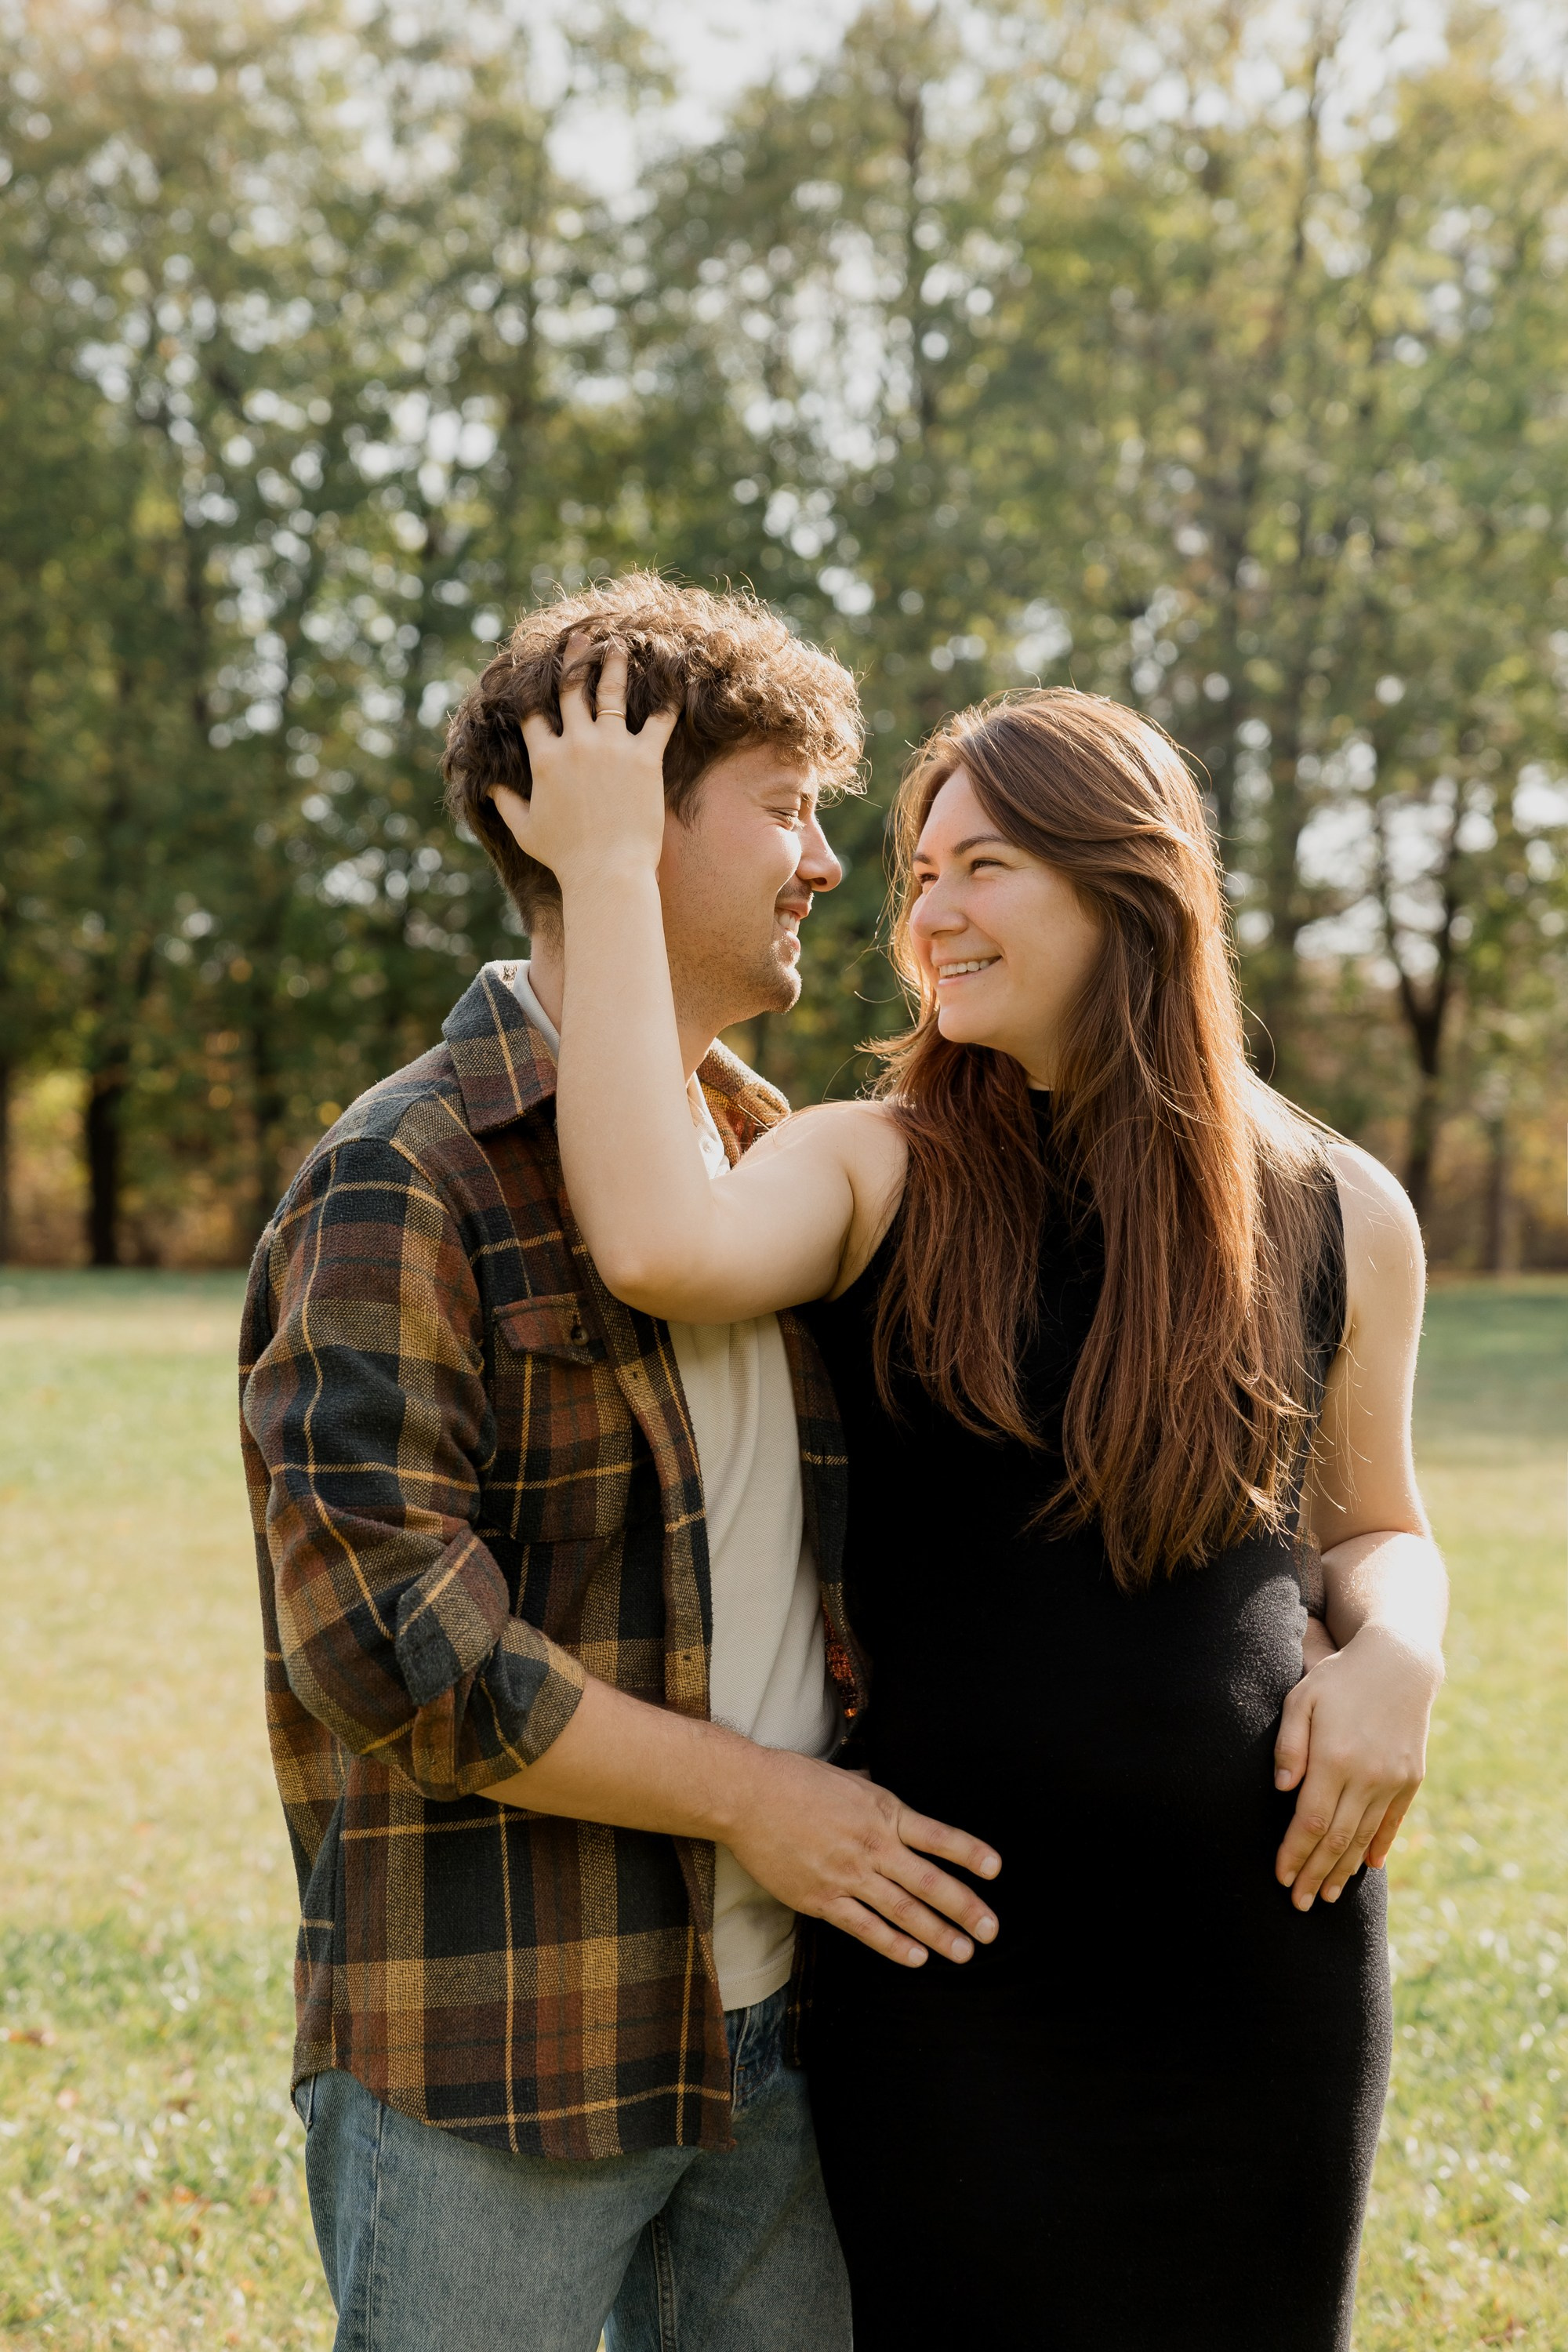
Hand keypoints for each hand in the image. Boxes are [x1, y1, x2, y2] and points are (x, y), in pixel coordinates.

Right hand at [491, 637, 675, 892]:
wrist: (607, 872)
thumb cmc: (565, 857)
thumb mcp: (525, 830)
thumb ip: (506, 803)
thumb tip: (490, 787)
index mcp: (545, 758)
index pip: (534, 714)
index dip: (534, 692)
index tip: (537, 675)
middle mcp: (576, 744)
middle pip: (572, 690)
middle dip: (574, 660)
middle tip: (581, 637)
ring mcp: (612, 748)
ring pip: (611, 694)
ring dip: (613, 665)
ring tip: (617, 644)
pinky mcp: (645, 759)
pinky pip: (659, 721)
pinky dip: (667, 702)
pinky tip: (673, 681)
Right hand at [725, 1746, 1000, 1968]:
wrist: (748, 1797)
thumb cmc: (796, 1780)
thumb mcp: (849, 1780)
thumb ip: (878, 1799)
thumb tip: (896, 1806)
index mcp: (882, 1812)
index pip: (937, 1837)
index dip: (969, 1853)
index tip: (996, 1869)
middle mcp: (872, 1846)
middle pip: (929, 1882)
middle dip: (965, 1908)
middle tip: (991, 1930)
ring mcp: (847, 1875)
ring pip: (903, 1911)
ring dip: (937, 1934)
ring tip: (963, 1952)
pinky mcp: (822, 1899)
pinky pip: (864, 1927)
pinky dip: (893, 1944)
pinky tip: (915, 1957)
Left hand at [1273, 1621, 1442, 1909]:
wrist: (1399, 1664)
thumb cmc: (1338, 1679)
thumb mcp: (1301, 1698)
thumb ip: (1288, 1745)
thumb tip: (1283, 1790)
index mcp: (1334, 1757)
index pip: (1309, 1822)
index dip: (1293, 1853)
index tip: (1279, 1876)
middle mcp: (1366, 1776)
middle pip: (1336, 1839)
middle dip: (1314, 1874)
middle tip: (1298, 1904)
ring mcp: (1392, 1780)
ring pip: (1363, 1838)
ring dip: (1343, 1870)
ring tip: (1325, 1894)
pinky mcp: (1410, 1780)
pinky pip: (1391, 1823)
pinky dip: (1378, 1848)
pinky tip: (1366, 1869)